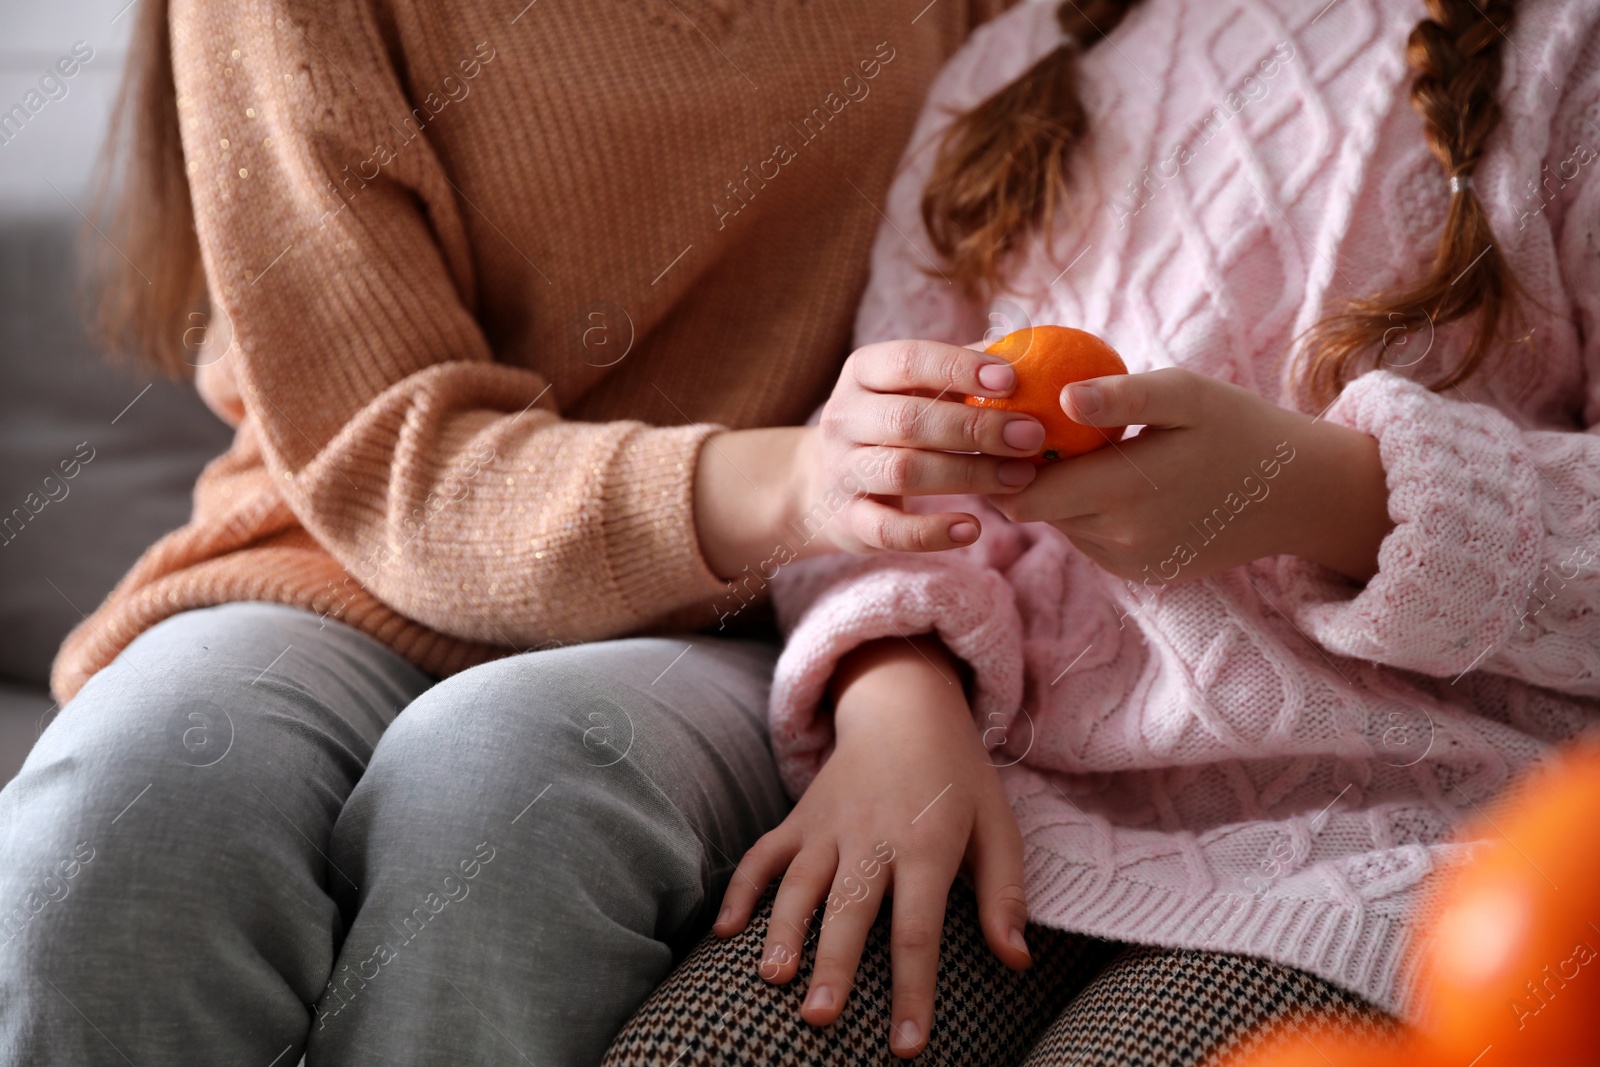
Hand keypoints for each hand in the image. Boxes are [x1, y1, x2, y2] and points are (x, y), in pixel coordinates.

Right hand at [714, 635, 1031, 1056]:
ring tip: (773, 978)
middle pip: (850, 909)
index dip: (913, 990)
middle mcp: (872, 837)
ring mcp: (829, 826)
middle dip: (833, 965)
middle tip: (820, 1017)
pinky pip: (763, 853)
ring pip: (799, 884)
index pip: (918, 930)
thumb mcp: (998, 827)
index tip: (907, 1045)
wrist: (904, 705)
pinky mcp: (799, 817)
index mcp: (926, 846)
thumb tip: (1017, 960)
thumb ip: (1005, 894)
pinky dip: (740, 888)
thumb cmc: (958, 778)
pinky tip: (725, 931)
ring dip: (783, 931)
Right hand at [799, 339, 1049, 553]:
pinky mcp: (848, 521)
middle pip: (909, 420)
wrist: (824, 485)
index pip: (908, 361)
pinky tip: (973, 530)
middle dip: (975, 428)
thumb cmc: (891, 424)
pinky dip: (932, 533)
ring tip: (1020, 477)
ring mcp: (842, 471)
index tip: (1012, 380)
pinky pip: (889, 530)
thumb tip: (1023, 352)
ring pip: (904, 472)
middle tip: (1031, 436)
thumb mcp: (911, 389)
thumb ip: (959, 370)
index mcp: (862, 373)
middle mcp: (844, 418)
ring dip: (968, 474)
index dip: (959, 368)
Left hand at [988, 367, 1393, 582]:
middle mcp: (1119, 539)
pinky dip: (1092, 514)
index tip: (1005, 428)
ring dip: (1062, 495)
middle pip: (1036, 512)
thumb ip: (1121, 397)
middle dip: (1026, 477)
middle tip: (1034, 433)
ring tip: (1082, 452)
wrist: (1298, 492)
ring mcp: (1131, 563)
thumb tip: (1061, 398)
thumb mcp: (1185, 394)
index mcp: (1122, 491)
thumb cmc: (1238, 427)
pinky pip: (1093, 542)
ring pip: (1063, 527)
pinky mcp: (1143, 574)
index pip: (1022, 494)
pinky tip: (1118, 481)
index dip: (1003, 464)